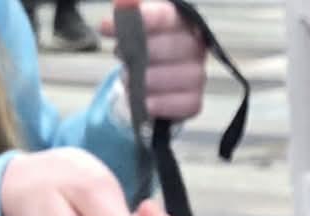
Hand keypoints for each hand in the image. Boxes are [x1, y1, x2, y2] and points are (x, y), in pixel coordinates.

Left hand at [104, 0, 206, 121]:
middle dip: (143, 52)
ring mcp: (197, 74)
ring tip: (129, 81)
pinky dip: (162, 104)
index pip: (166, 16)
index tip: (114, 25)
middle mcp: (195, 46)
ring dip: (149, 81)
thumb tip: (112, 18)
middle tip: (122, 56)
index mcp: (181, 22)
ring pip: (178, 77)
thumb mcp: (136, 30)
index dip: (144, 20)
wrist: (154, 80)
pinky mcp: (195, 100)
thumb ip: (127, 20)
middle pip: (173, 46)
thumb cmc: (147, 50)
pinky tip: (146, 103)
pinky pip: (183, 104)